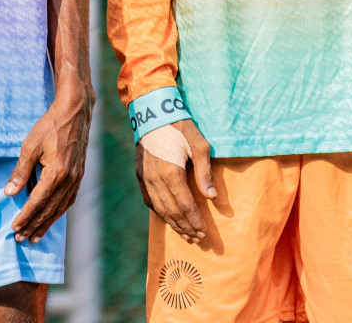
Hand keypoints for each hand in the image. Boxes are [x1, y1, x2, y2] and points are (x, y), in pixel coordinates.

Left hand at [7, 80, 92, 242]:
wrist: (75, 113)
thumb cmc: (50, 126)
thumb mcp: (30, 145)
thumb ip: (20, 171)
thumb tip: (9, 193)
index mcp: (57, 173)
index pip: (38, 202)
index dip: (25, 216)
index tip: (14, 228)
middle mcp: (69, 180)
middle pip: (50, 210)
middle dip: (34, 225)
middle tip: (21, 238)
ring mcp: (77, 179)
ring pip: (61, 208)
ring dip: (47, 223)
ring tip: (35, 236)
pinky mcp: (79, 176)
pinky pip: (69, 200)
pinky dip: (58, 212)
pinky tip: (51, 218)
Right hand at [135, 118, 214, 242]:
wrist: (153, 113)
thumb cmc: (180, 127)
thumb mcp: (198, 145)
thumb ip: (204, 173)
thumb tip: (211, 197)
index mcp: (171, 173)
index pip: (185, 205)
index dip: (194, 221)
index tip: (203, 232)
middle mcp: (155, 179)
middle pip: (171, 211)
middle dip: (185, 227)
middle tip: (197, 239)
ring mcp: (145, 177)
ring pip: (159, 208)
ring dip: (173, 223)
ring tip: (184, 234)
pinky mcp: (139, 173)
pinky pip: (148, 199)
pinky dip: (158, 212)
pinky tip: (166, 218)